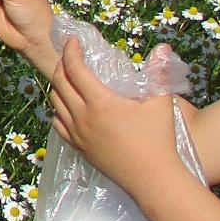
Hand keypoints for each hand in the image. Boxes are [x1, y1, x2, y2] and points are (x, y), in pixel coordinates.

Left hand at [47, 38, 181, 198]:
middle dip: (62, 65)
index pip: (75, 69)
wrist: (153, 179)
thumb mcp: (161, 103)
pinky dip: (58, 110)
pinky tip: (66, 106)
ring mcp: (78, 134)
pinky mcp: (78, 148)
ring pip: (55, 103)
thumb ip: (159, 72)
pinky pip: (58, 124)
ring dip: (58, 86)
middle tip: (70, 56)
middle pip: (60, 83)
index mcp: (100, 102)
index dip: (70, 51)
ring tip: (68, 77)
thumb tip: (163, 47)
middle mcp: (83, 117)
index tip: (73, 41)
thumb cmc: (159, 139)